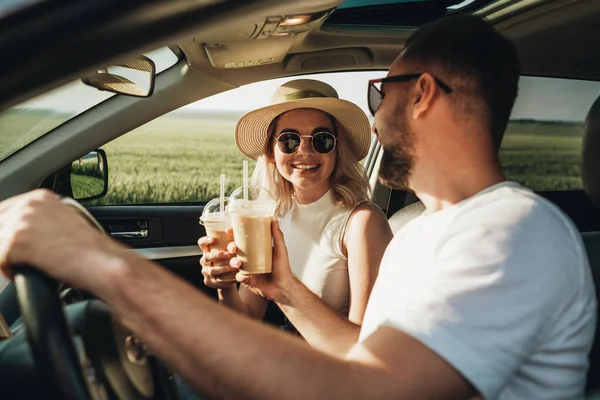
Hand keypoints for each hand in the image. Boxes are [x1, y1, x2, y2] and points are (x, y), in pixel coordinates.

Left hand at [0, 190, 118, 289]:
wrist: (102, 262)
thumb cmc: (90, 250)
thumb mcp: (64, 222)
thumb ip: (41, 219)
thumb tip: (21, 230)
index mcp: (40, 197)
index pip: (3, 210)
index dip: (4, 230)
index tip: (10, 245)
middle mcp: (28, 204)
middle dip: (4, 245)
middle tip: (19, 258)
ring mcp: (22, 221)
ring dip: (6, 257)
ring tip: (23, 266)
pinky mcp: (17, 241)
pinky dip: (8, 270)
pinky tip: (24, 272)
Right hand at [198, 232, 237, 289]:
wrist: (228, 278)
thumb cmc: (229, 260)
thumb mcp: (229, 251)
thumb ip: (231, 243)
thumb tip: (235, 232)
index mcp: (207, 251)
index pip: (201, 243)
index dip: (205, 240)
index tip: (213, 239)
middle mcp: (204, 261)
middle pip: (207, 257)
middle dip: (218, 255)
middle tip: (228, 254)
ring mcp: (205, 272)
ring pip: (212, 270)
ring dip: (224, 269)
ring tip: (234, 267)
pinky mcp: (209, 282)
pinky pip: (217, 281)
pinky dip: (227, 279)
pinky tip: (234, 277)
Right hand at [232, 220, 296, 302]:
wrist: (283, 288)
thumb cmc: (283, 269)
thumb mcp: (281, 250)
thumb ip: (277, 236)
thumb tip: (274, 221)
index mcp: (256, 250)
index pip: (243, 240)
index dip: (234, 234)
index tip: (229, 230)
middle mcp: (250, 258)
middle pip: (235, 250)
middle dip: (231, 247)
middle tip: (233, 248)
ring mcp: (247, 269)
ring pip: (234, 263)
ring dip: (233, 261)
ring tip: (238, 263)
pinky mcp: (246, 280)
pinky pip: (238, 277)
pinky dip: (240, 275)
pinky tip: (243, 275)